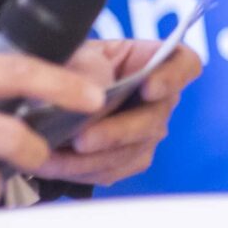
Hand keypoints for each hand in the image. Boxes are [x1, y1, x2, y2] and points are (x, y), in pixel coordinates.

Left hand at [39, 38, 201, 185]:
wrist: (43, 95)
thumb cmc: (66, 66)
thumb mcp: (73, 56)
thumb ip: (88, 69)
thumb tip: (96, 94)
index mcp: (154, 60)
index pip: (184, 65)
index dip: (173, 77)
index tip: (149, 87)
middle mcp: (159, 99)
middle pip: (155, 118)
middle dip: (117, 132)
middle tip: (83, 139)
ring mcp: (147, 132)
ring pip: (131, 151)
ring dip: (90, 159)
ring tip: (52, 158)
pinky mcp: (128, 160)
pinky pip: (112, 171)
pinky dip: (80, 171)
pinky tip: (53, 165)